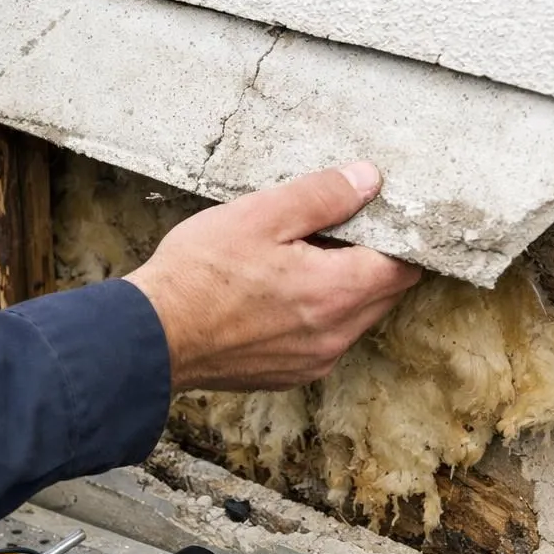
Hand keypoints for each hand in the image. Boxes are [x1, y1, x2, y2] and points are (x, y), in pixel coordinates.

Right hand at [125, 163, 421, 391]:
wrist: (150, 337)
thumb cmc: (199, 274)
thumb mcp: (261, 215)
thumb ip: (322, 196)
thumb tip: (369, 180)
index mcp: (337, 292)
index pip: (403, 267)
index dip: (399, 238)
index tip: (380, 216)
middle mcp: (335, 335)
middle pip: (384, 295)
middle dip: (373, 262)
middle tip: (337, 231)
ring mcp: (313, 361)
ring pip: (355, 319)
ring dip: (343, 290)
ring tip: (302, 260)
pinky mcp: (289, 374)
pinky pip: (324, 340)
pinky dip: (317, 316)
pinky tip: (279, 295)